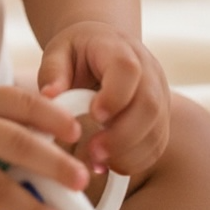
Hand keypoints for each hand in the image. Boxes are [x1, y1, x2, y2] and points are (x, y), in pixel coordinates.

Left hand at [38, 21, 170, 176]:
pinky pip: (156, 145)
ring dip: (129, 153)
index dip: (115, 96)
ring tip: (98, 161)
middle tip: (94, 151)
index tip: (94, 116)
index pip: (128, 69)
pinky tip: (110, 164)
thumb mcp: (59, 51)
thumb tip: (49, 97)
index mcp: (119, 48)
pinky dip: (135, 160)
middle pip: (149, 105)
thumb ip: (53, 71)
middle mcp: (148, 71)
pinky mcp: (160, 119)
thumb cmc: (78, 50)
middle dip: (123, 135)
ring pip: (156, 130)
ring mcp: (159, 95)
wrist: (103, 45)